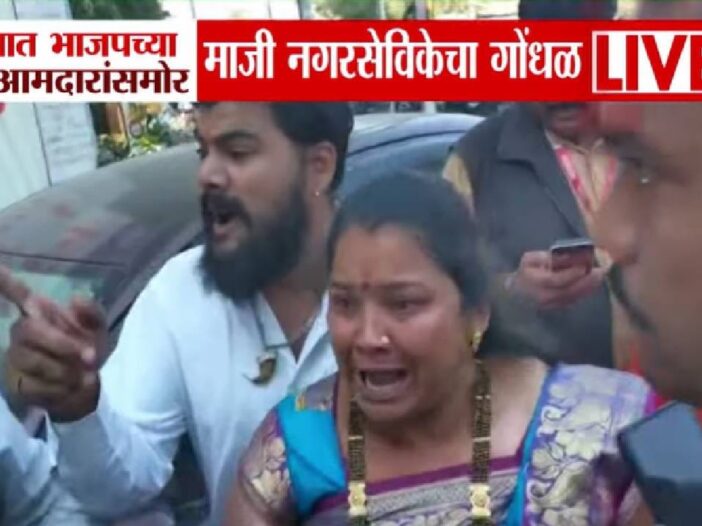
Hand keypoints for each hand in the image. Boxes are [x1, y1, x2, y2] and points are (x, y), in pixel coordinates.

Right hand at [0, 266, 107, 421]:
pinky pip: (32, 385)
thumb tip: (74, 298)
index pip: (18, 294)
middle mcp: (23, 331)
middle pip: (29, 330)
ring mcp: (15, 357)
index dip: (5, 282)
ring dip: (64, 370)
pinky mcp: (15, 383)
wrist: (87, 386)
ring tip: (84, 375)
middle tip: (89, 357)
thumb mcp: (98, 329)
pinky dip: (59, 388)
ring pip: (31, 360)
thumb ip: (92, 313)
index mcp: (42, 313)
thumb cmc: (88, 349)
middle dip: (62, 345)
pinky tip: (71, 387)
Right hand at [508, 251, 605, 308]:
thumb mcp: (530, 259)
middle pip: (567, 291)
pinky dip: (585, 292)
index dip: (569, 274)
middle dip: (585, 282)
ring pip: (573, 297)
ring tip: (600, 276)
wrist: (518, 292)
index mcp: (534, 281)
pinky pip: (574, 300)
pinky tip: (593, 283)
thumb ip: (547, 257)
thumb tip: (567, 255)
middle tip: (600, 271)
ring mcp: (551, 304)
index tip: (583, 266)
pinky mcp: (558, 307)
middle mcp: (543, 296)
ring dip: (588, 287)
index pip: (554, 280)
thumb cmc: (525, 272)